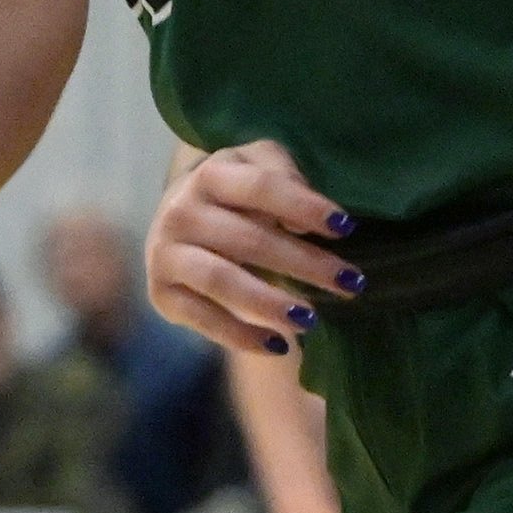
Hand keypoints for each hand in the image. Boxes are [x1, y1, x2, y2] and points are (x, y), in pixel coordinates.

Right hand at [145, 140, 360, 355]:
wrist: (176, 219)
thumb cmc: (235, 194)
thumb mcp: (257, 166)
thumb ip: (282, 175)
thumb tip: (302, 223)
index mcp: (211, 174)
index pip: (260, 187)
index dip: (303, 206)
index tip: (345, 227)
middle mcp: (181, 210)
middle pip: (248, 239)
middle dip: (304, 263)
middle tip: (351, 283)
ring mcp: (166, 253)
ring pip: (222, 280)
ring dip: (269, 302)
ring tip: (311, 319)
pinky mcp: (162, 292)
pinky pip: (203, 319)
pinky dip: (241, 336)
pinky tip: (279, 346)